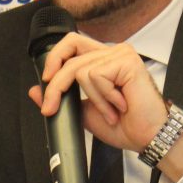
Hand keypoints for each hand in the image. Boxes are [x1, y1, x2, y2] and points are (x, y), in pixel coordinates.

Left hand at [30, 34, 167, 157]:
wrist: (147, 138)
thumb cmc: (125, 125)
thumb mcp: (84, 112)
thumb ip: (63, 99)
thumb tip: (34, 90)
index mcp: (104, 59)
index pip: (71, 44)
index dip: (54, 60)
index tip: (46, 87)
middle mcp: (113, 52)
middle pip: (70, 51)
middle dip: (57, 83)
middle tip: (52, 105)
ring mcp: (121, 54)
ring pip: (80, 69)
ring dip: (93, 99)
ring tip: (110, 112)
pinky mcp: (127, 61)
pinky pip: (95, 76)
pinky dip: (103, 98)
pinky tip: (119, 106)